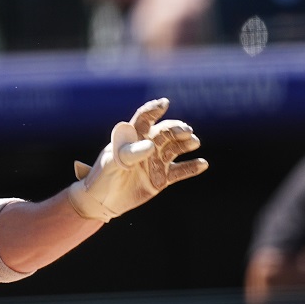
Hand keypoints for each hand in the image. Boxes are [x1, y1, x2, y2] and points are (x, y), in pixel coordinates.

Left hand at [67, 98, 206, 221]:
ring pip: (175, 149)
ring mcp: (155, 162)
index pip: (143, 120)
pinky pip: (180, 171)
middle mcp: (145, 147)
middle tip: (186, 131)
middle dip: (176, 129)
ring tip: (194, 142)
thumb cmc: (102, 176)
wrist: (102, 200)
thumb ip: (130, 153)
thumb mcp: (112, 163)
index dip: (152, 110)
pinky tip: (203, 163)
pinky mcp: (161, 179)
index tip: (164, 103)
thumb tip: (151, 145)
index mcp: (130, 138)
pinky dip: (192, 167)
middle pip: (164, 133)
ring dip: (186, 144)